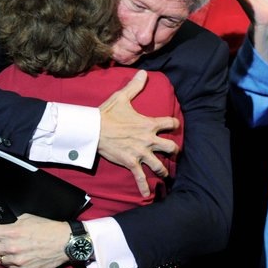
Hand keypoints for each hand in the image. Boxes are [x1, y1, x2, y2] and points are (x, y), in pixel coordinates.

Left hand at [0, 215, 68, 267]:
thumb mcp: (29, 218)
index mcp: (11, 232)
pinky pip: (10, 267)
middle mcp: (11, 247)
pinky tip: (20, 256)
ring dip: (2, 254)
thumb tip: (3, 225)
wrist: (64, 242)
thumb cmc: (48, 228)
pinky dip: (12, 262)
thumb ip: (14, 222)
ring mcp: (17, 260)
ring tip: (12, 249)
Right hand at [98, 70, 179, 197]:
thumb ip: (135, 86)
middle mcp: (148, 139)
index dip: (173, 123)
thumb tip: (143, 72)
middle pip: (171, 146)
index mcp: (148, 123)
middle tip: (174, 152)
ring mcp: (141, 153)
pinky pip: (141, 178)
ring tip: (165, 174)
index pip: (170, 122)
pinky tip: (147, 195)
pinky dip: (144, 187)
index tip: (174, 124)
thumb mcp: (122, 97)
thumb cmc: (107, 113)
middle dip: (174, 150)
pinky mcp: (131, 163)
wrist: (93, 129)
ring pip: (159, 165)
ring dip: (163, 170)